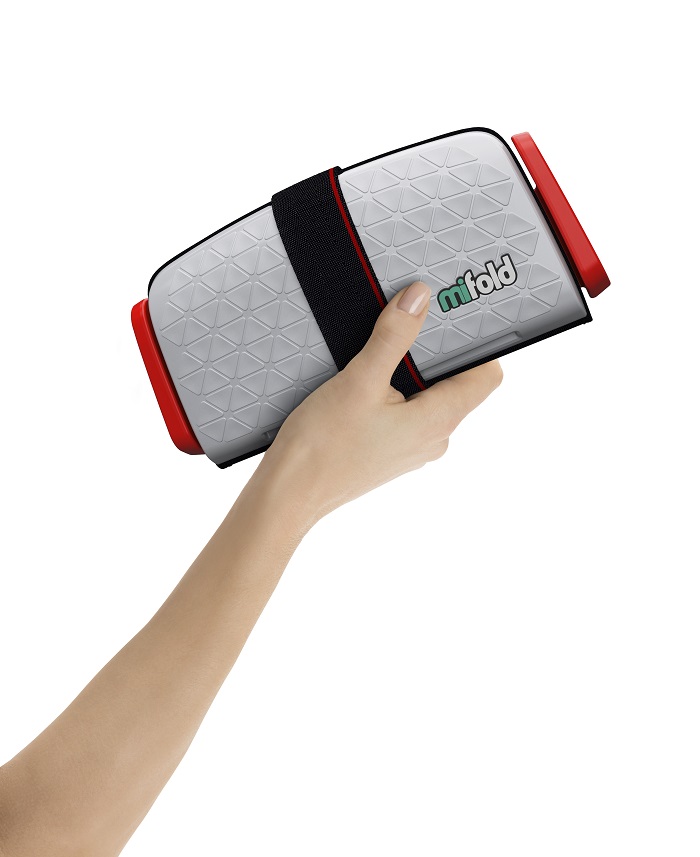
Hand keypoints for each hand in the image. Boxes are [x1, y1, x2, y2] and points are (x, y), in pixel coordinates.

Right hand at [253, 281, 502, 528]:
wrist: (290, 492)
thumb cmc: (323, 447)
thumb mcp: (360, 379)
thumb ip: (394, 336)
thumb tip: (418, 299)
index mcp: (439, 421)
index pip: (487, 375)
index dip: (478, 344)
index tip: (458, 319)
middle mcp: (434, 438)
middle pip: (456, 382)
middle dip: (436, 352)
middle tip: (411, 321)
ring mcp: (413, 446)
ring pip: (427, 396)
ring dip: (409, 371)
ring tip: (381, 351)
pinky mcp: (391, 449)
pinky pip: (406, 411)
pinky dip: (393, 390)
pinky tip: (364, 382)